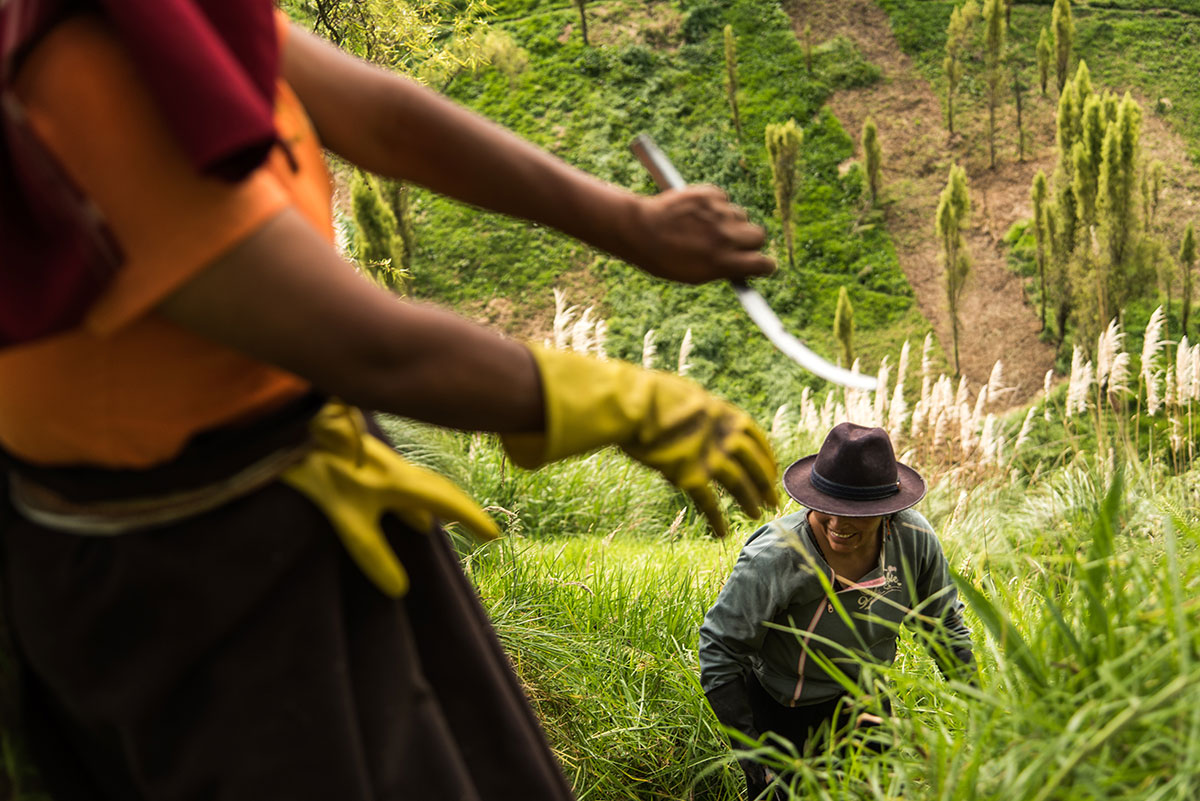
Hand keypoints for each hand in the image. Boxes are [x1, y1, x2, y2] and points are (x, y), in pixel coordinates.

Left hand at [282, 402, 500, 596]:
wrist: (294, 431)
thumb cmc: (321, 471)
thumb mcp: (346, 518)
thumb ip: (372, 552)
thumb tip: (399, 590)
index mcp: (400, 482)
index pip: (446, 502)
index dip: (471, 519)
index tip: (494, 535)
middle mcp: (397, 470)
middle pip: (439, 491)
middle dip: (462, 510)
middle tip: (483, 530)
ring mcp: (381, 463)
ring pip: (420, 487)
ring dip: (438, 504)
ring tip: (448, 523)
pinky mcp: (364, 463)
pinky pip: (401, 485)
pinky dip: (413, 501)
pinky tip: (407, 512)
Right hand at [501, 346, 778, 536]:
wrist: (632, 404)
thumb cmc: (650, 396)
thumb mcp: (687, 396)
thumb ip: (702, 413)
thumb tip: (704, 420)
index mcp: (724, 413)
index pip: (756, 437)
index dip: (766, 457)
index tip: (772, 471)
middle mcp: (723, 435)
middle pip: (753, 463)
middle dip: (765, 483)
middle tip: (772, 500)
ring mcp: (708, 456)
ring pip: (738, 484)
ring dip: (749, 501)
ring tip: (755, 515)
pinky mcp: (688, 475)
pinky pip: (708, 502)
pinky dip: (717, 518)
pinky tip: (723, 532)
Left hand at [621, 186, 774, 283]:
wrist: (639, 230)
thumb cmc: (663, 258)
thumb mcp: (694, 275)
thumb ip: (722, 269)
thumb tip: (744, 266)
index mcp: (724, 261)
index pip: (765, 264)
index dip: (764, 265)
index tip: (762, 265)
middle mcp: (726, 236)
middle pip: (758, 234)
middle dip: (750, 240)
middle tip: (734, 243)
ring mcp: (719, 213)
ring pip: (740, 214)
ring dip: (729, 220)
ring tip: (704, 226)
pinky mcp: (709, 194)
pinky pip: (723, 198)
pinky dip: (714, 204)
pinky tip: (696, 212)